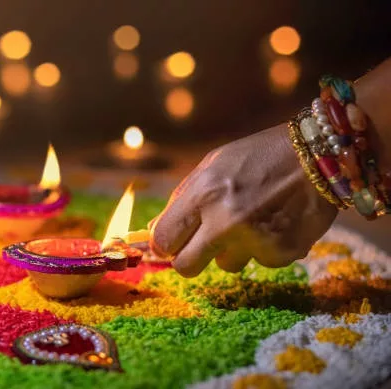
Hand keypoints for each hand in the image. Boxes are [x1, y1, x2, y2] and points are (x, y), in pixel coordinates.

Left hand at [149, 124, 337, 276]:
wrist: (317, 155)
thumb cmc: (256, 157)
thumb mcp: (211, 166)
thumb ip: (181, 200)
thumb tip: (154, 235)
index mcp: (203, 194)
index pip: (163, 240)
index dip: (164, 244)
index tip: (172, 242)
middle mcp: (226, 221)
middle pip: (186, 267)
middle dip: (189, 259)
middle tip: (201, 246)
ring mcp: (255, 240)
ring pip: (226, 266)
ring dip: (233, 250)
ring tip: (252, 220)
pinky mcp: (282, 253)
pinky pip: (260, 263)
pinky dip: (264, 248)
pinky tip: (276, 222)